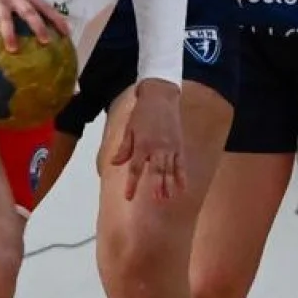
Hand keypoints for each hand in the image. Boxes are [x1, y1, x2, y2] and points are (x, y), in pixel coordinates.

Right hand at [0, 0, 69, 54]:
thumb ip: (26, 8)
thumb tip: (42, 32)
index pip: (45, 7)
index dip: (57, 19)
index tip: (66, 34)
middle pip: (29, 11)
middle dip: (38, 26)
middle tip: (45, 42)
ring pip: (6, 18)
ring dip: (10, 34)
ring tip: (13, 50)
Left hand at [112, 78, 185, 202]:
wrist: (160, 97)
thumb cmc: (141, 113)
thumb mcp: (129, 129)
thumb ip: (124, 148)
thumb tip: (114, 163)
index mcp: (142, 144)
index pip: (135, 168)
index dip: (132, 184)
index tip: (128, 197)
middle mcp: (157, 147)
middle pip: (156, 171)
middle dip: (156, 187)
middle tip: (156, 201)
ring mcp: (170, 147)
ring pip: (169, 169)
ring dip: (168, 185)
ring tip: (166, 198)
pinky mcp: (179, 145)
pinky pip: (181, 163)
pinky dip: (182, 176)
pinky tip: (182, 188)